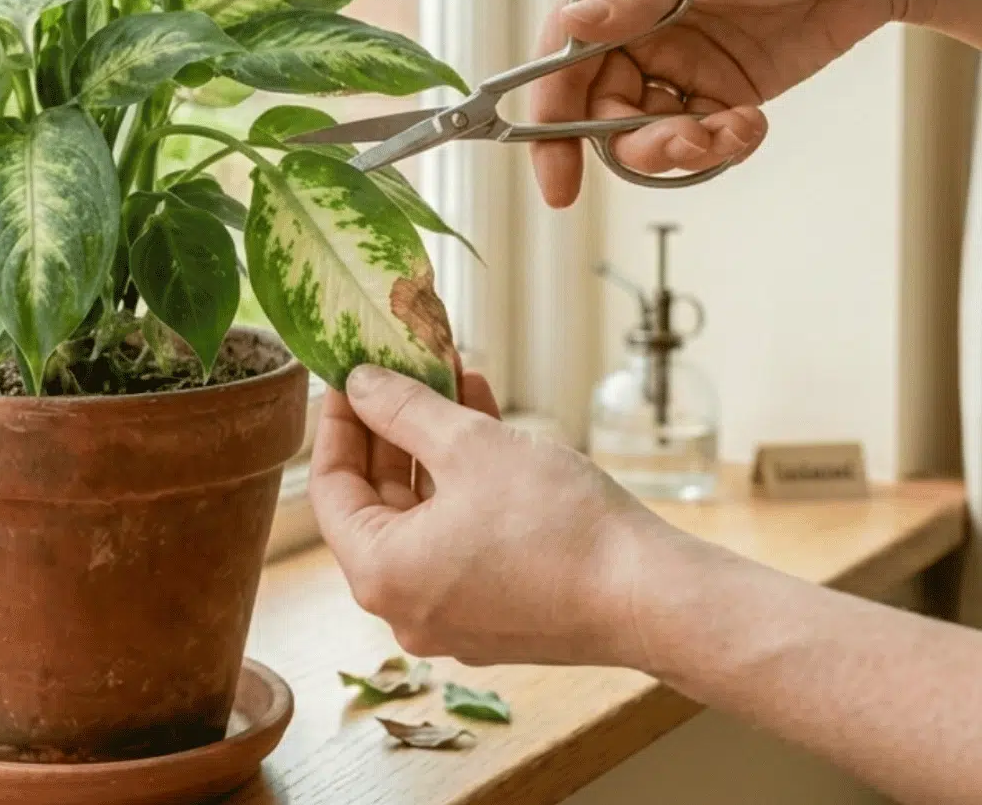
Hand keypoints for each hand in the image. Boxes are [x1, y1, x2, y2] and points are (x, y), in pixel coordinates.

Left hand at [310, 364, 687, 666]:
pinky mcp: (498, 612)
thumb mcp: (469, 445)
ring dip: (438, 445)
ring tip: (455, 376)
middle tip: (406, 366)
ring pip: (427, 514)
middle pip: (379, 501)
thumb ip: (403, 410)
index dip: (339, 422)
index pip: (330, 487)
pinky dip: (468, 484)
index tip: (351, 375)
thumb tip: (360, 384)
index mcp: (380, 573)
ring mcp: (453, 615)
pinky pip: (463, 537)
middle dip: (397, 426)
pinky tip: (489, 421)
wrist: (652, 598)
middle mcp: (405, 606)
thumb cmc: (557, 526)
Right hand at [531, 0, 927, 206]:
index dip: (550, 116)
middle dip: (632, 140)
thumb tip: (571, 25)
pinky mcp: (719, 88)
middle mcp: (633, 22)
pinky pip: (698, 137)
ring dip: (680, 147)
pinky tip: (751, 127)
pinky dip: (719, 145)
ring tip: (728, 135)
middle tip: (684, 144)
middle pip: (596, 107)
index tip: (557, 178)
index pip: (560, 54)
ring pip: (643, 132)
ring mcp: (675, 59)